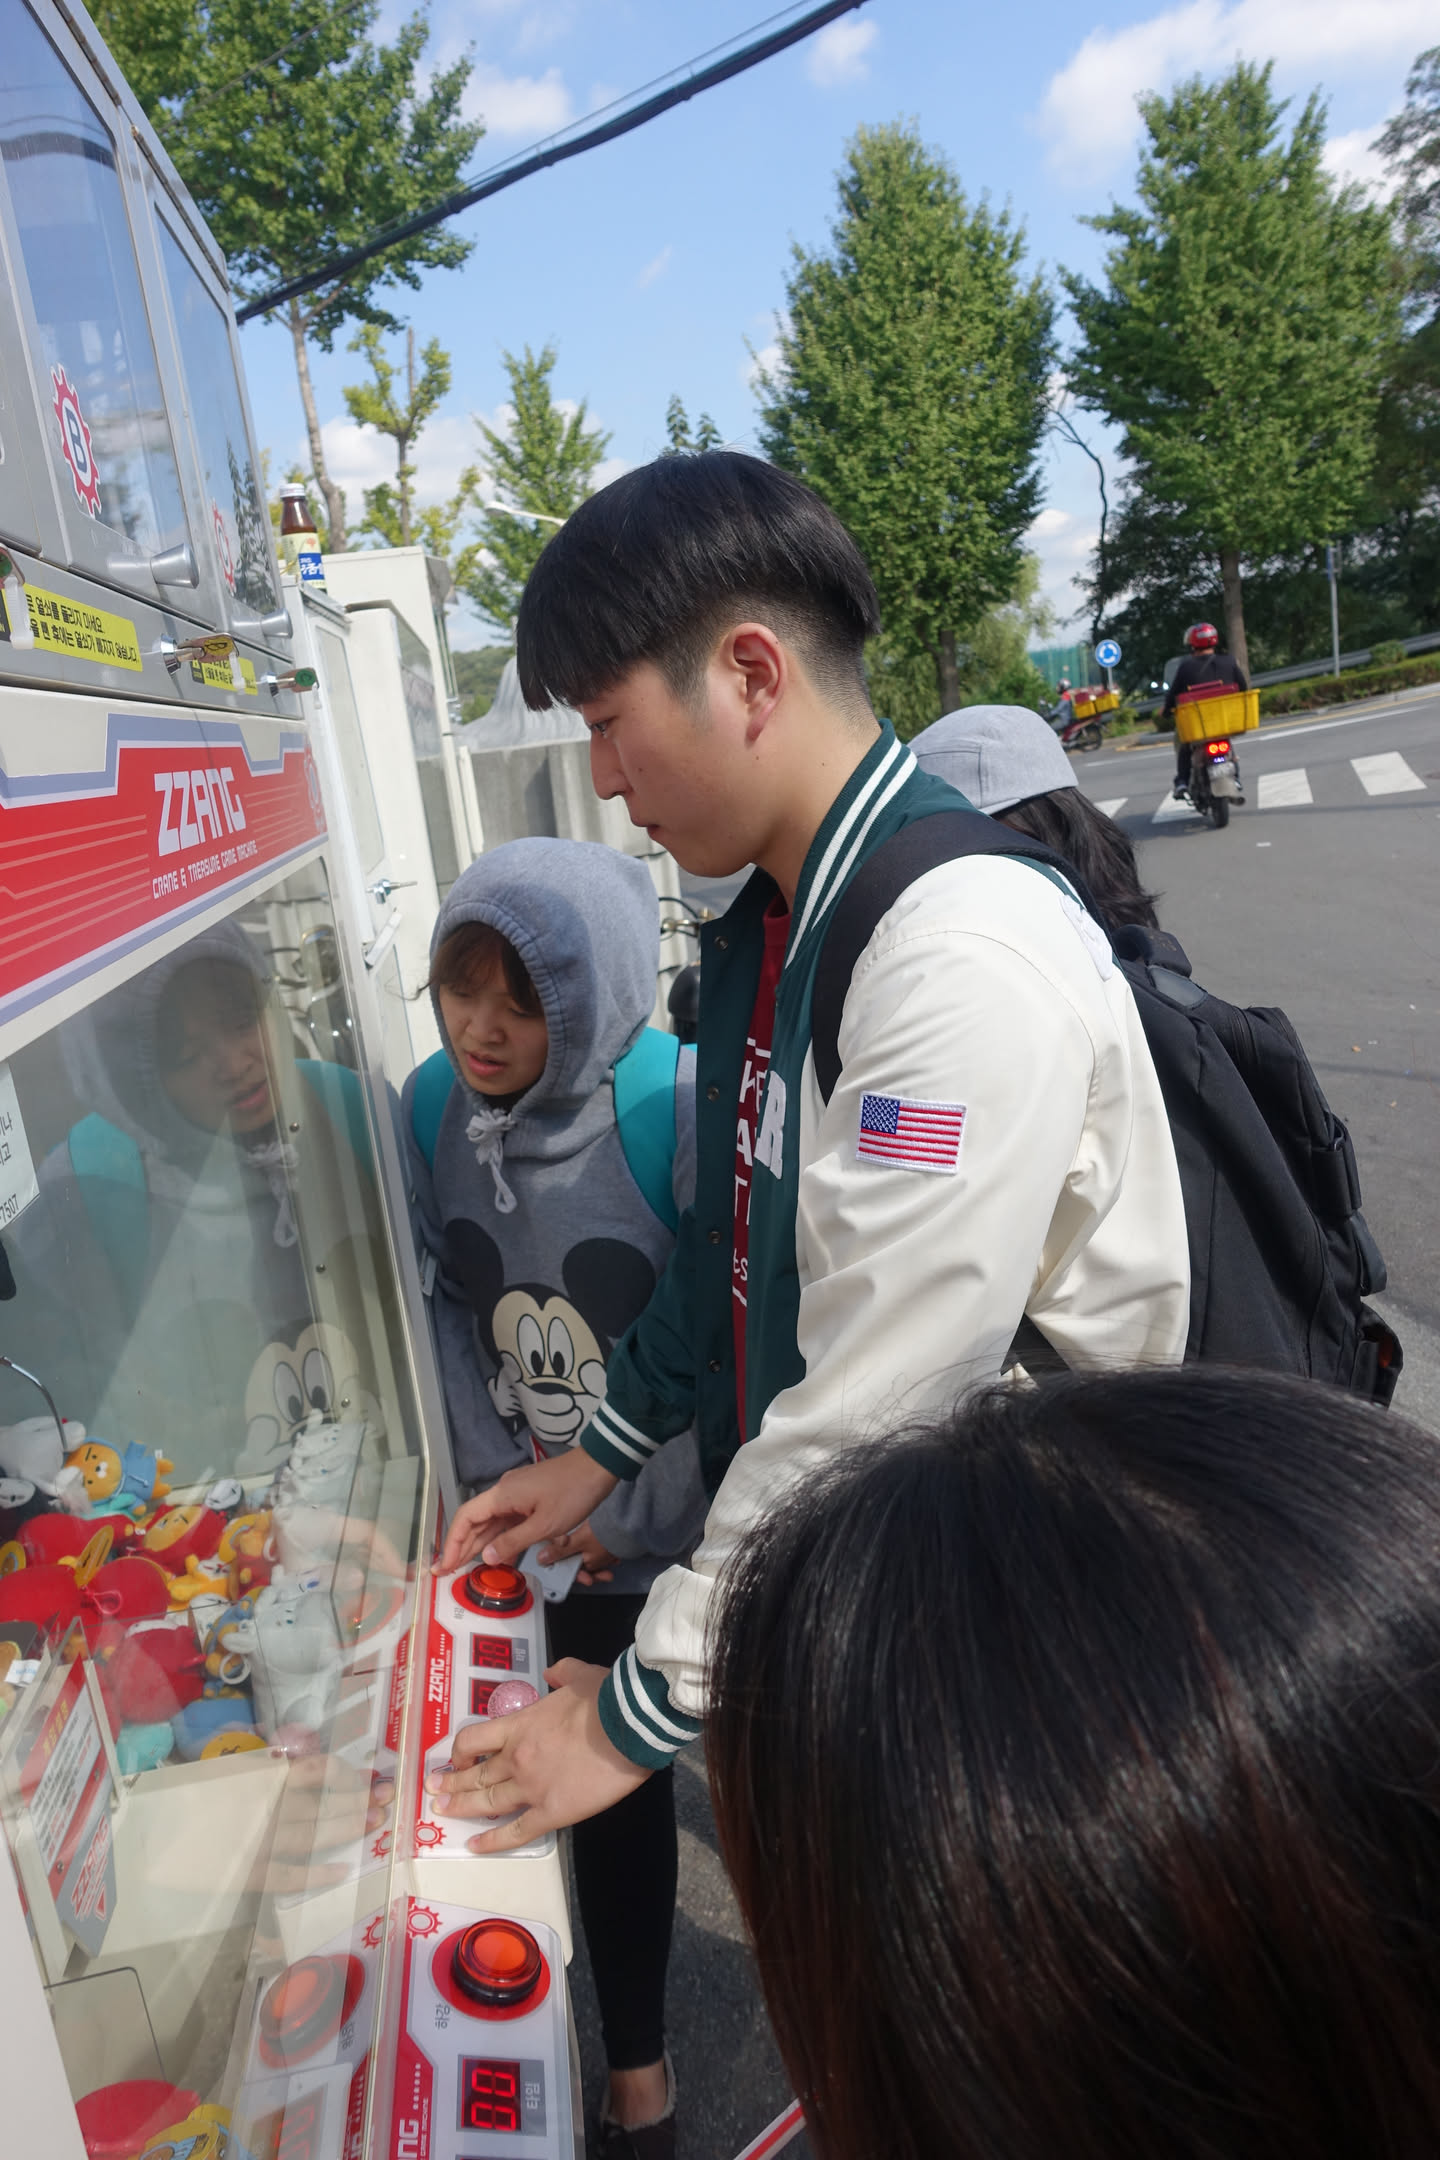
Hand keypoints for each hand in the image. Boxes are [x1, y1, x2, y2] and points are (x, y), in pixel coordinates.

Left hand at [424, 1659, 648, 1850]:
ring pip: (487, 1803)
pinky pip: (516, 1832)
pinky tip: (475, 1847)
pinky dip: (493, 1842)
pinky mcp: (551, 1812)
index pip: (473, 1740)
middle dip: (451, 1785)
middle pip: (475, 1775)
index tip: (455, 1759)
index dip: (460, 1752)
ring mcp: (531, 1788)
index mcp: (519, 1725)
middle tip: (433, 1792)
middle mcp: (516, 1758)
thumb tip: (551, 1673)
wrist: (628, 1726)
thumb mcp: (578, 1674)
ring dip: (462, 1809)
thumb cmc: (605, 1698)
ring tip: (442, 1814)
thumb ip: (560, 1673)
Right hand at [437, 1449, 616, 1574]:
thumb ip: (513, 1542)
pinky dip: (499, 1538)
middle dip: (460, 1546)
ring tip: (463, 1567)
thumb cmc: (573, 1494)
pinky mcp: (528, 1498)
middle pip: (474, 1521)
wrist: (599, 1467)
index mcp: (502, 1495)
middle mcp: (503, 1493)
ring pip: (491, 1522)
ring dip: (478, 1544)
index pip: (465, 1518)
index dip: (452, 1543)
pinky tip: (496, 1556)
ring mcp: (516, 1495)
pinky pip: (507, 1521)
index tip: (444, 1564)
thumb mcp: (544, 1524)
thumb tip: (486, 1557)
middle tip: (445, 1571)